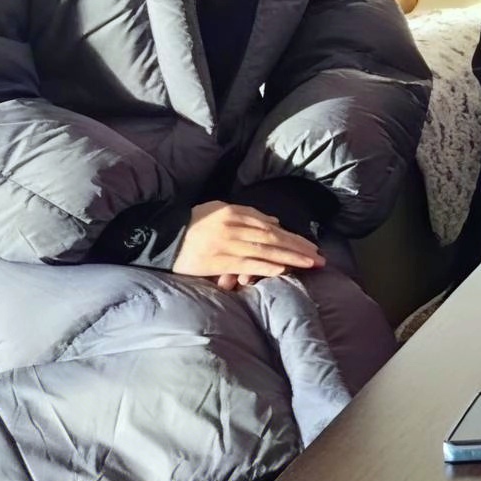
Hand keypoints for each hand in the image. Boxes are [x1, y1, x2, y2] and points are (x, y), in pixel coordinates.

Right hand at [173, 199, 322, 287]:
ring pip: (263, 250)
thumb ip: (249, 216)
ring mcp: (225, 243)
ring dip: (289, 258)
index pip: (271, 227)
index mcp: (235, 213)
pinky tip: (281, 269)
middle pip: (272, 238)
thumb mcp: (220, 211)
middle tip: (319, 259)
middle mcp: (233, 226)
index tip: (312, 247)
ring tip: (309, 264)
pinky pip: (244, 263)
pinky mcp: (215, 260)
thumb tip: (276, 223)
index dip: (294, 237)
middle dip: (298, 248)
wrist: (161, 236)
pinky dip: (264, 266)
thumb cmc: (193, 224)